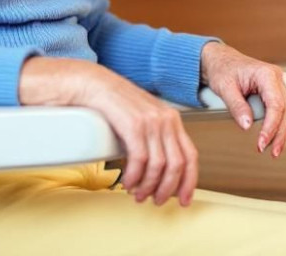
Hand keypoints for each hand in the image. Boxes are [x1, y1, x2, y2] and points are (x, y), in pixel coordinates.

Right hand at [19, 56, 198, 206]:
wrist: (94, 84)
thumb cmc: (116, 103)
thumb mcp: (145, 119)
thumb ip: (157, 138)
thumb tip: (161, 170)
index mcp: (172, 119)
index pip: (191, 156)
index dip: (189, 182)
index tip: (184, 200)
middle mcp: (166, 119)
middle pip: (177, 165)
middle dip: (167, 189)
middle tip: (156, 200)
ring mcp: (151, 121)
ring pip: (159, 166)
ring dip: (148, 186)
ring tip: (137, 194)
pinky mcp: (134, 125)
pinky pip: (140, 160)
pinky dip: (134, 176)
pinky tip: (127, 182)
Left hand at [199, 41, 285, 157]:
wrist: (221, 60)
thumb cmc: (222, 69)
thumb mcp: (224, 87)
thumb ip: (236, 106)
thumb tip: (247, 126)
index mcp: (267, 74)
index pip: (275, 105)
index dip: (271, 127)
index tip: (262, 142)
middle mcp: (278, 78)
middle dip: (279, 134)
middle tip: (271, 151)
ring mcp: (280, 84)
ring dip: (282, 133)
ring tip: (273, 150)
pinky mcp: (277, 92)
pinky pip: (283, 111)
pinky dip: (280, 126)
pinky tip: (275, 140)